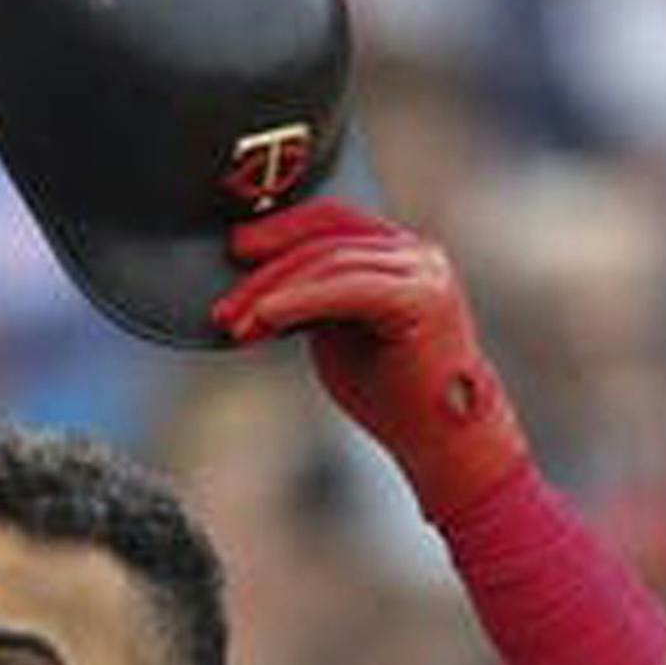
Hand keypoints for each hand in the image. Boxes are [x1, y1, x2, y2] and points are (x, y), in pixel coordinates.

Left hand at [212, 200, 528, 519]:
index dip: (280, 230)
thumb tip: (264, 287)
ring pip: (330, 262)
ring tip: (236, 324)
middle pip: (325, 240)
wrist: (441, 443)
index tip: (236, 252)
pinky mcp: (420, 297)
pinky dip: (299, 300)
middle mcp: (417, 253)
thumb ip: (315, 301)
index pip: (333, 221)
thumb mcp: (341, 335)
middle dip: (266, 270)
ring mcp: (423, 271)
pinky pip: (346, 287)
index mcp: (401, 254)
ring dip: (273, 292)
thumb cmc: (394, 400)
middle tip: (223, 306)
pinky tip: (266, 317)